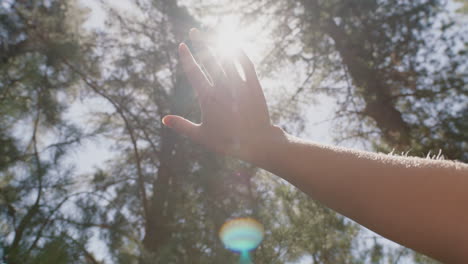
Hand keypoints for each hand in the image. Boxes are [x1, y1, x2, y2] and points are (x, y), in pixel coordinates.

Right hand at [162, 28, 282, 163]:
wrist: (256, 142)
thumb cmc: (227, 142)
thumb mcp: (201, 135)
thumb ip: (181, 125)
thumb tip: (163, 119)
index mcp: (207, 98)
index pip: (193, 72)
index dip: (187, 57)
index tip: (182, 45)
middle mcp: (222, 87)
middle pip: (209, 59)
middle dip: (200, 43)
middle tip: (193, 32)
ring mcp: (239, 84)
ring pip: (226, 58)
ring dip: (217, 45)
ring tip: (210, 36)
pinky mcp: (253, 85)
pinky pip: (245, 63)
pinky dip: (238, 52)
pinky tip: (233, 45)